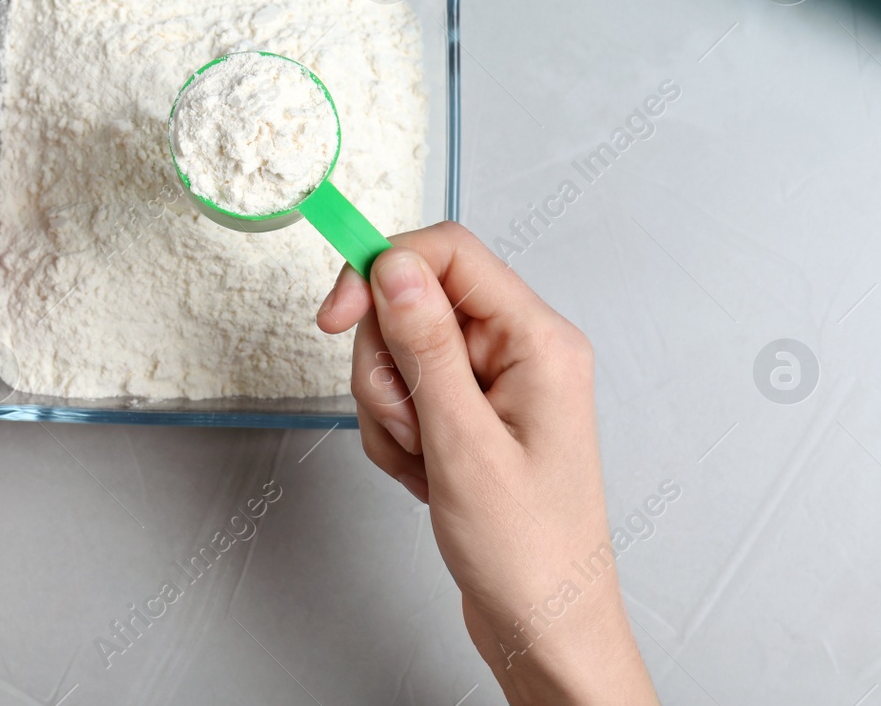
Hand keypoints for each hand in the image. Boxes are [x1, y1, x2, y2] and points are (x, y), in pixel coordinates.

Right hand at [317, 223, 657, 705]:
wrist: (545, 627)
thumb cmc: (530, 553)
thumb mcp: (464, 443)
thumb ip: (425, 346)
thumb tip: (394, 266)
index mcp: (537, 341)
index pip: (448, 254)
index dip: (382, 270)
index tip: (336, 315)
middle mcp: (520, 350)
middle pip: (412, 304)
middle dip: (386, 367)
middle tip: (411, 427)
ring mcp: (494, 384)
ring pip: (399, 354)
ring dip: (390, 411)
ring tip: (425, 464)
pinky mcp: (471, 414)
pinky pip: (405, 396)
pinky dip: (397, 437)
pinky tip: (425, 477)